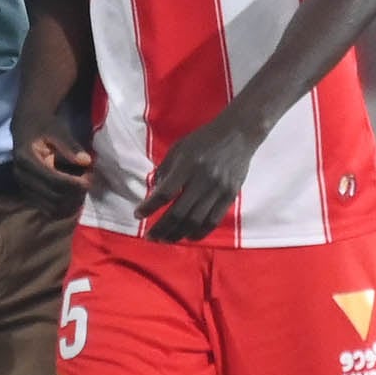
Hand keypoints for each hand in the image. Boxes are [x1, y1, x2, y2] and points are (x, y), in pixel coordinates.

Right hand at [17, 121, 94, 209]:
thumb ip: (71, 146)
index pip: (53, 180)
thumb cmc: (44, 127)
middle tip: (89, 182)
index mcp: (26, 159)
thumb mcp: (57, 130)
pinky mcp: (28, 195)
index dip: (73, 183)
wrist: (26, 129)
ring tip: (82, 190)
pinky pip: (48, 210)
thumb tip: (86, 161)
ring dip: (71, 203)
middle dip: (74, 193)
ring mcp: (23, 187)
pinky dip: (64, 208)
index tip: (89, 178)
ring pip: (52, 208)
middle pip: (53, 197)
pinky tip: (74, 197)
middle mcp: (21, 176)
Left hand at [137, 105, 260, 241]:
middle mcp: (203, 179)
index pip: (165, 192)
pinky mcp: (230, 196)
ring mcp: (218, 190)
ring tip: (166, 239)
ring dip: (178, 234)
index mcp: (187, 165)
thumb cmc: (203, 139)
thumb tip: (154, 193)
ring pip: (195, 221)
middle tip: (150, 237)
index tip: (138, 215)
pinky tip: (188, 237)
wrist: (238, 134)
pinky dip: (199, 232)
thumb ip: (165, 170)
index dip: (149, 207)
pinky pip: (212, 221)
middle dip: (162, 228)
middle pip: (179, 212)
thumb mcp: (179, 148)